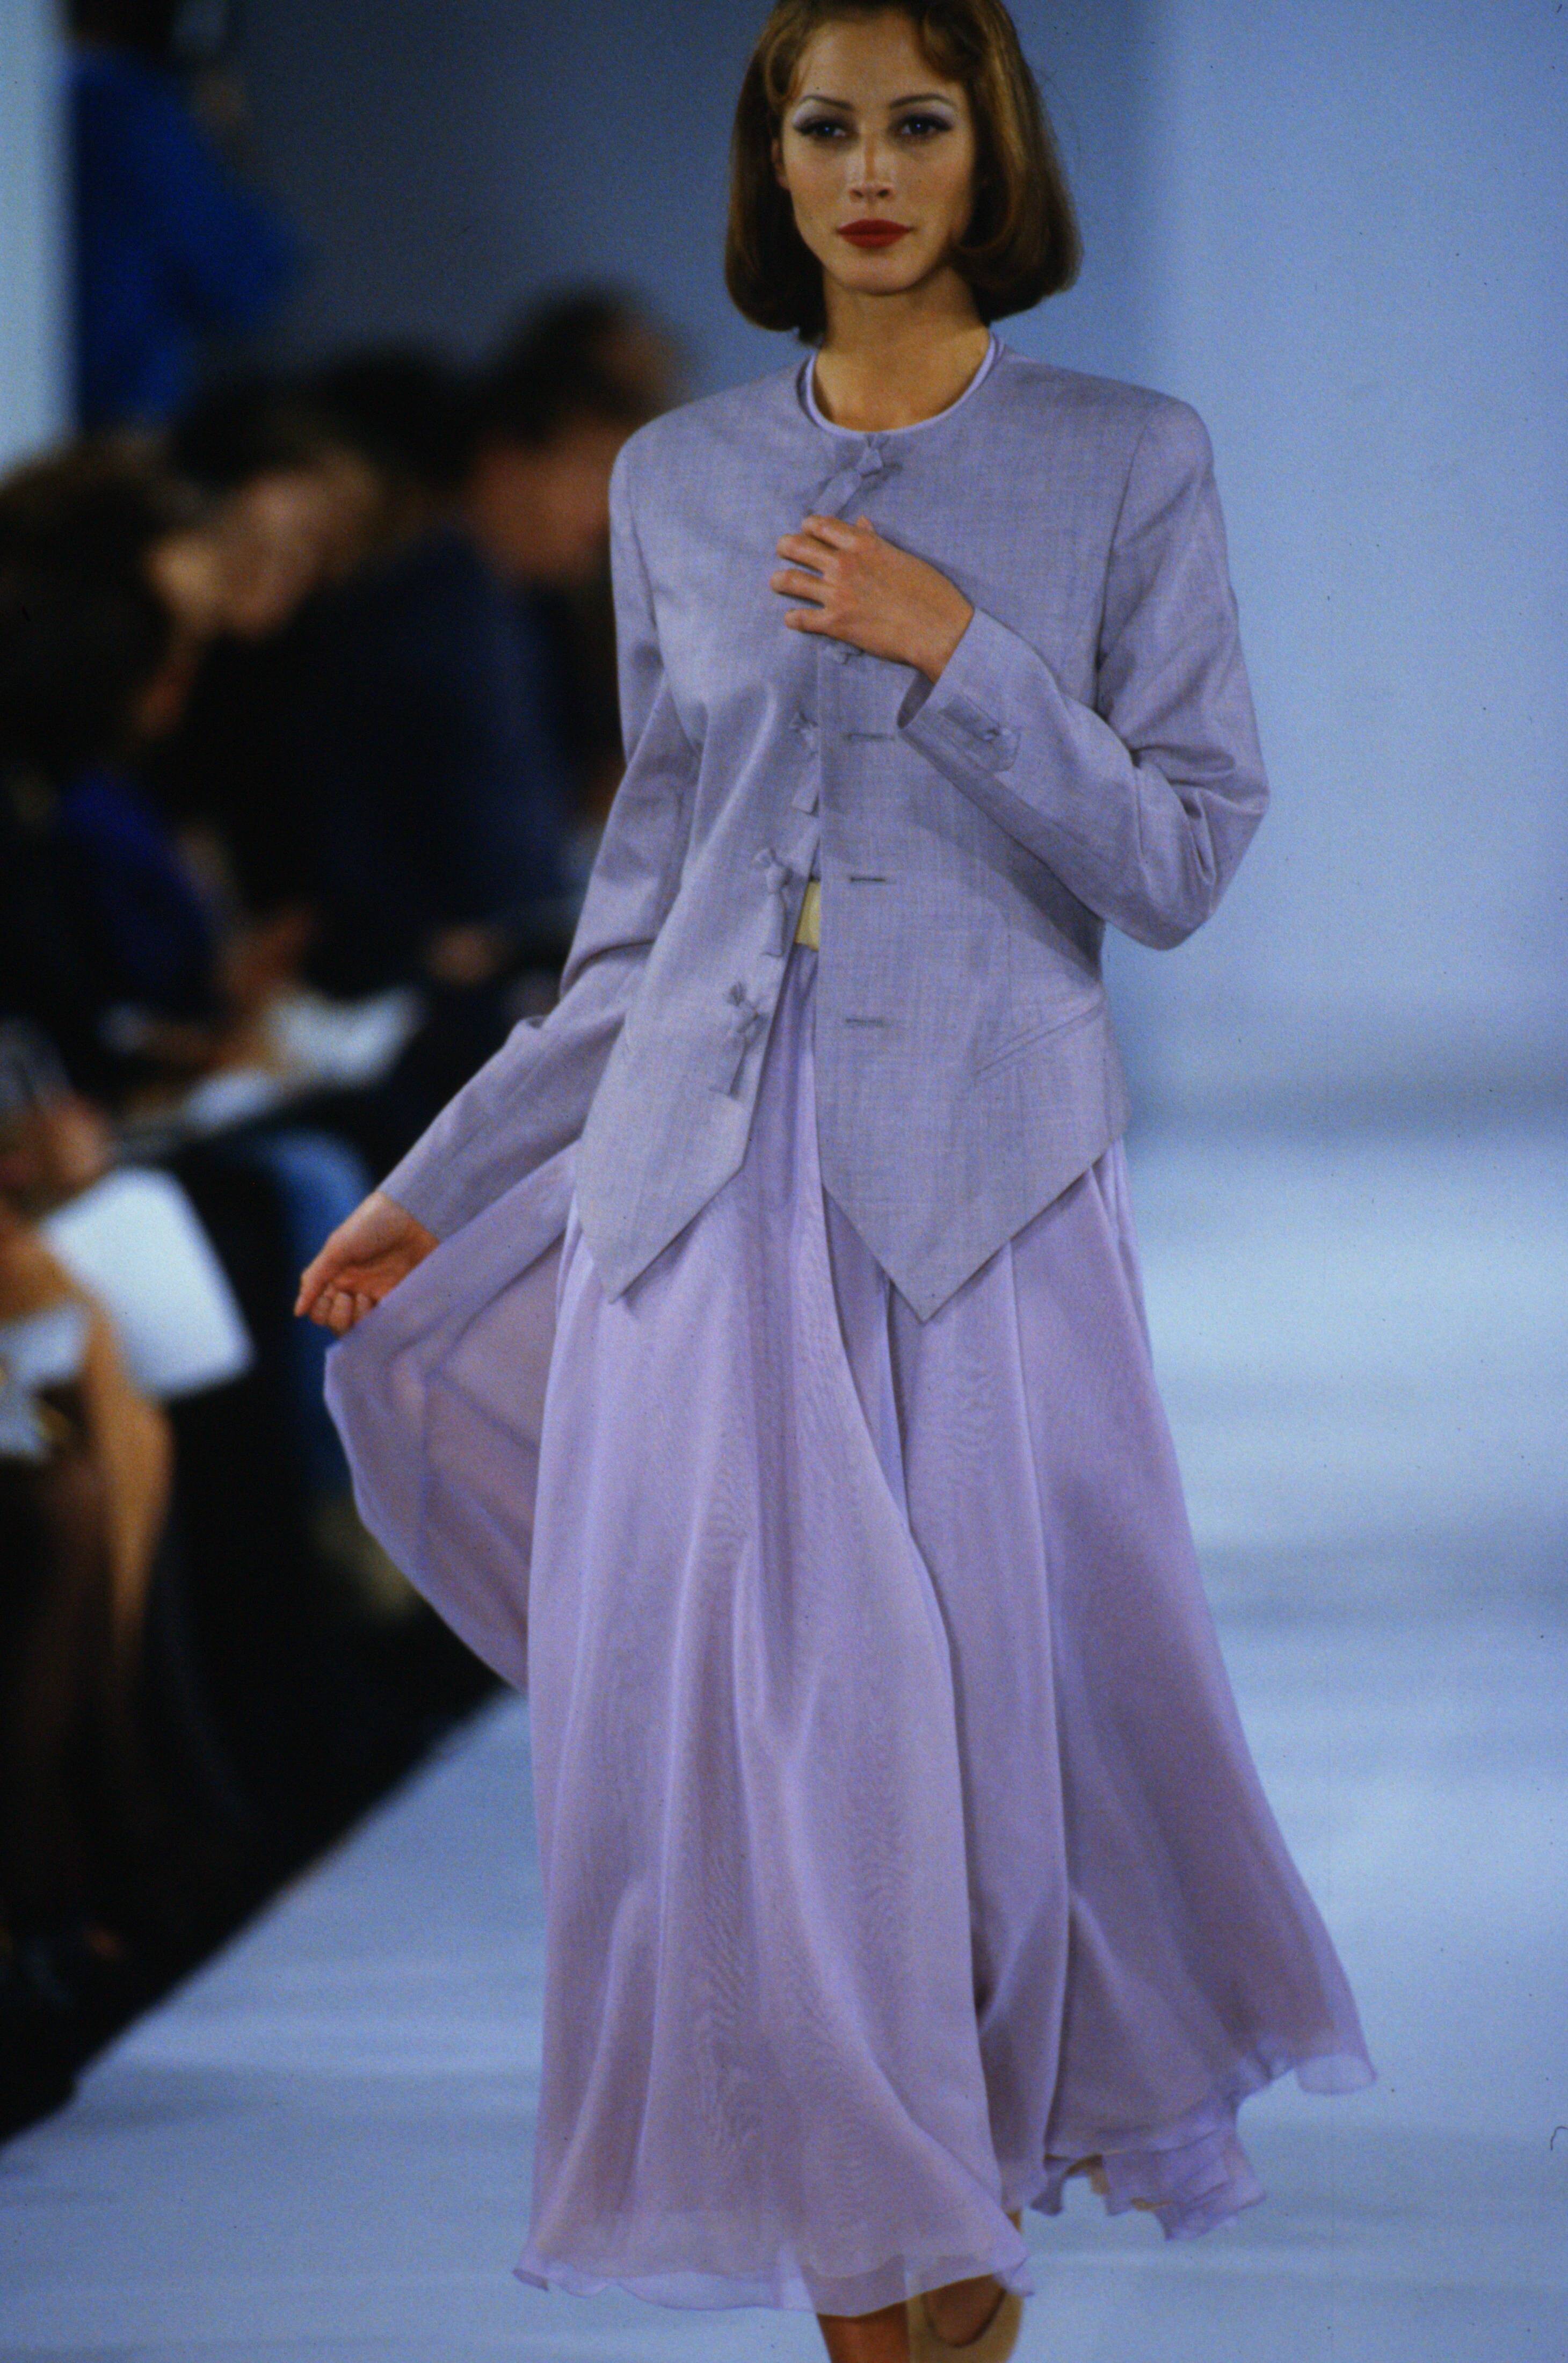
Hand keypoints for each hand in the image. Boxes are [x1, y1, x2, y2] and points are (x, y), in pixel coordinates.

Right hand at [294, 1189, 437, 1334]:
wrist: (414, 1215)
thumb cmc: (371, 1224)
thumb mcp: (336, 1247)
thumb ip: (315, 1280)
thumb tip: (297, 1312)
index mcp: (335, 1276)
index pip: (319, 1310)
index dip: (320, 1312)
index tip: (330, 1296)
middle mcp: (355, 1289)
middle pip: (338, 1323)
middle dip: (339, 1317)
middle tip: (349, 1297)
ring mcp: (378, 1294)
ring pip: (361, 1327)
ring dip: (358, 1320)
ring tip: (368, 1298)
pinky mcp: (400, 1297)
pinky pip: (387, 1322)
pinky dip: (381, 1322)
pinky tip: (382, 1306)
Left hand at [770, 512, 972, 680]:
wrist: (936, 628)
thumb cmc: (928, 590)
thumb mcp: (902, 556)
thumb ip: (875, 541)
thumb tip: (861, 524)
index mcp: (862, 544)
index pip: (821, 525)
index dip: (809, 526)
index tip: (805, 529)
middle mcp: (843, 564)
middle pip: (798, 547)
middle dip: (785, 546)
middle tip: (782, 550)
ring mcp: (836, 594)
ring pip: (790, 580)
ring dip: (779, 580)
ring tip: (777, 582)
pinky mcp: (835, 623)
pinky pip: (801, 618)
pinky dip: (793, 618)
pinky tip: (791, 617)